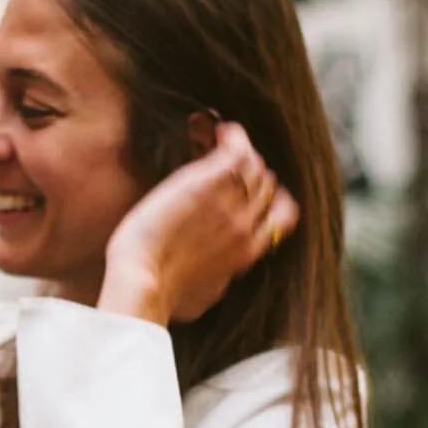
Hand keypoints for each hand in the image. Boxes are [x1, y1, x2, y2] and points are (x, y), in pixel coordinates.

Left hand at [98, 123, 299, 327]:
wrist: (143, 281)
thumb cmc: (163, 296)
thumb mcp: (205, 295)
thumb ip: (220, 278)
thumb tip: (221, 275)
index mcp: (247, 254)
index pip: (284, 216)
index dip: (273, 200)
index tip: (255, 195)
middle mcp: (246, 226)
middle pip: (268, 185)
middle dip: (250, 173)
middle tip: (227, 164)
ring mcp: (230, 204)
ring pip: (255, 165)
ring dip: (241, 151)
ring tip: (220, 140)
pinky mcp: (209, 184)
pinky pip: (238, 149)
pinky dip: (233, 136)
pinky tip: (218, 130)